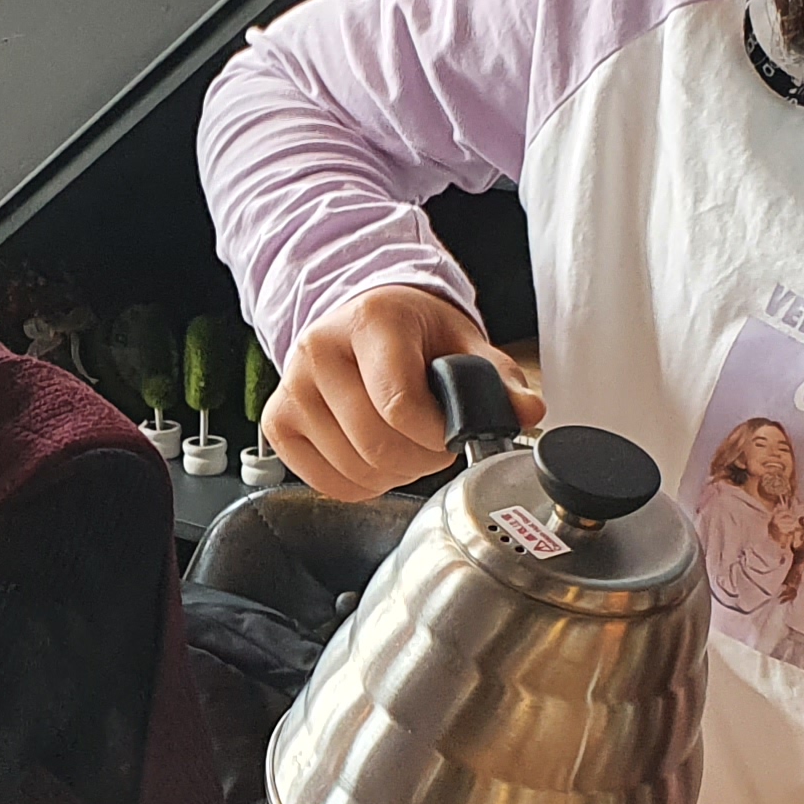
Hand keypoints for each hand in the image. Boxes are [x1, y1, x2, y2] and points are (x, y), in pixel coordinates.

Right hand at [260, 284, 541, 499]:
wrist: (362, 318)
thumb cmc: (412, 331)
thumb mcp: (461, 340)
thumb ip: (496, 378)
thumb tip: (526, 411)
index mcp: (370, 322)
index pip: (398, 404)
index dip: (435, 436)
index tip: (453, 435)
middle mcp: (319, 351)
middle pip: (375, 445)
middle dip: (420, 461)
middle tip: (436, 447)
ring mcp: (292, 388)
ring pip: (353, 470)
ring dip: (393, 476)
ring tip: (406, 448)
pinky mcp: (277, 421)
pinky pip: (326, 483)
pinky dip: (361, 485)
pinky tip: (376, 459)